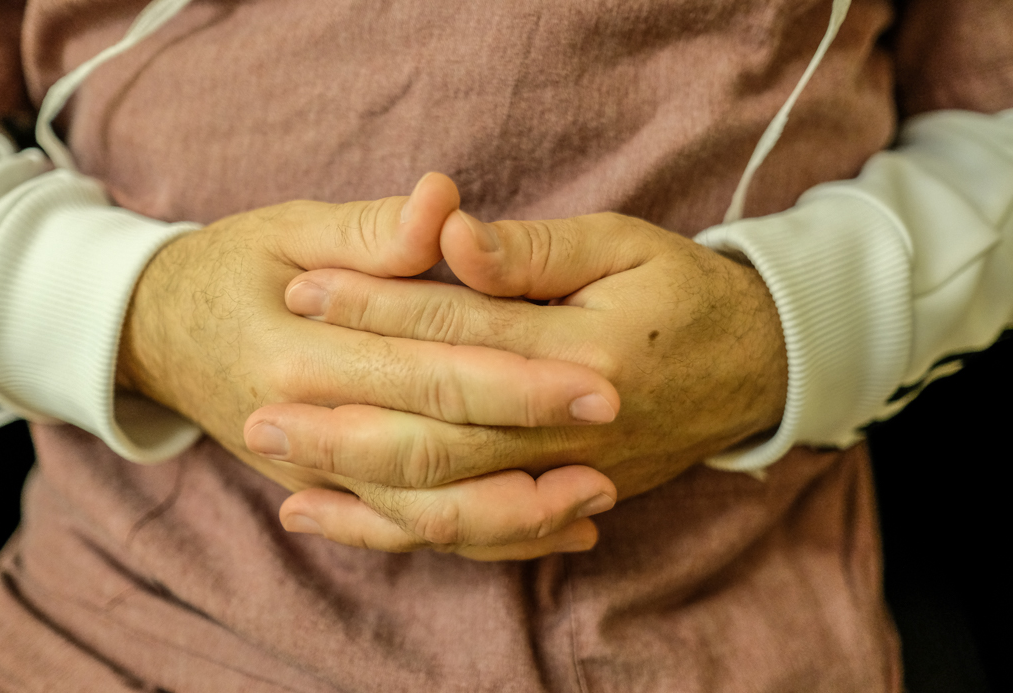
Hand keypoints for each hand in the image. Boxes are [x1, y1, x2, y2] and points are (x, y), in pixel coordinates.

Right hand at [118, 174, 619, 558]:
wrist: (159, 334)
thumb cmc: (232, 269)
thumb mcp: (287, 230)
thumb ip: (369, 230)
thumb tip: (443, 203)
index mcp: (299, 356)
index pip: (427, 374)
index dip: (516, 379)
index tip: (598, 378)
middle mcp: (305, 433)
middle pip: (434, 456)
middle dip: (530, 451)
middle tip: (613, 436)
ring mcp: (314, 476)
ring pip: (425, 517)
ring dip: (513, 515)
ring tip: (594, 500)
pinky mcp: (329, 492)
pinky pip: (408, 533)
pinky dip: (477, 540)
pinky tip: (545, 534)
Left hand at [259, 204, 787, 550]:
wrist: (757, 367)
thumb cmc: (686, 292)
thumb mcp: (623, 245)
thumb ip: (533, 251)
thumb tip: (451, 237)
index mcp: (586, 354)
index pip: (456, 331)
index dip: (375, 306)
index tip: (303, 287)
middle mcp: (571, 433)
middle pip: (437, 436)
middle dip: (342, 422)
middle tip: (257, 410)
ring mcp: (569, 478)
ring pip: (449, 502)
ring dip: (362, 490)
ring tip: (285, 477)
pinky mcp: (566, 501)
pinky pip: (478, 533)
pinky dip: (411, 532)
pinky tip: (351, 520)